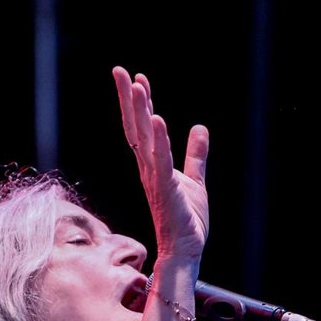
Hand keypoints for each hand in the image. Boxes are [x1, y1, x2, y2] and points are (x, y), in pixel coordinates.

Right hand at [112, 66, 208, 259]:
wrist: (186, 250)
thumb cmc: (186, 220)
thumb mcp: (195, 180)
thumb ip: (195, 155)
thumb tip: (199, 128)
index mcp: (153, 164)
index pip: (141, 127)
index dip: (139, 102)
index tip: (136, 77)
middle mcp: (148, 168)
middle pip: (135, 126)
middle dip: (128, 98)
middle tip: (120, 71)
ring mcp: (155, 178)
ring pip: (144, 139)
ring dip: (139, 112)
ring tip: (137, 86)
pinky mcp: (166, 189)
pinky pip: (161, 161)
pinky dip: (160, 140)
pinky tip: (157, 119)